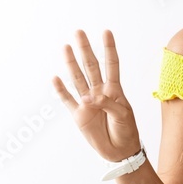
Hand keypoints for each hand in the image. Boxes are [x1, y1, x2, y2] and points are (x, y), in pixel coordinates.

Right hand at [53, 30, 141, 160]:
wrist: (120, 151)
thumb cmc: (127, 131)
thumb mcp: (123, 115)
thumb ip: (108, 103)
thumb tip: (88, 98)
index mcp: (115, 90)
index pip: (112, 65)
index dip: (109, 49)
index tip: (106, 32)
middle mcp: (99, 92)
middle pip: (91, 66)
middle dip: (86, 49)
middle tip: (79, 32)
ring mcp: (87, 102)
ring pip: (77, 78)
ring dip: (71, 63)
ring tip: (65, 47)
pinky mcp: (78, 115)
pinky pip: (67, 100)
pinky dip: (60, 90)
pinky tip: (55, 78)